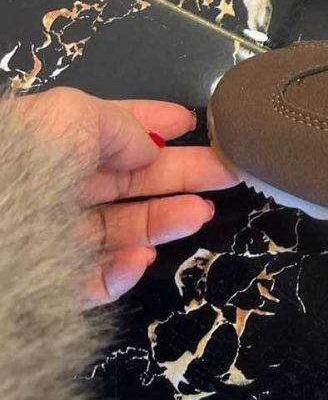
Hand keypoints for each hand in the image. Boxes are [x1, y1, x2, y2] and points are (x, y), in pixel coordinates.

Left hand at [19, 87, 237, 305]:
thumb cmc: (29, 159)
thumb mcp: (77, 115)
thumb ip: (123, 125)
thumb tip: (149, 147)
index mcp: (59, 141)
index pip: (114, 130)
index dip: (154, 122)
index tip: (190, 122)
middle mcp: (60, 186)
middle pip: (131, 180)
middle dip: (180, 173)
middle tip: (226, 171)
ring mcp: (58, 236)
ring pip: (122, 229)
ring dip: (165, 220)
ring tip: (200, 212)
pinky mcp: (54, 284)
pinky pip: (96, 278)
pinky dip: (124, 269)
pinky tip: (143, 255)